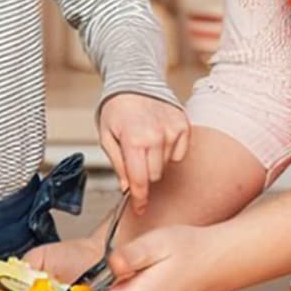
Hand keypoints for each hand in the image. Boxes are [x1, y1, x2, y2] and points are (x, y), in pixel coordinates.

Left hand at [98, 94, 189, 214]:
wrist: (134, 81)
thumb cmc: (117, 110)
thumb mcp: (107, 137)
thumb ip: (118, 165)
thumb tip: (128, 188)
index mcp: (134, 141)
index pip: (140, 181)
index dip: (139, 199)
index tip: (140, 208)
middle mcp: (156, 137)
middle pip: (154, 176)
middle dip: (144, 174)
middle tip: (135, 159)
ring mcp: (172, 130)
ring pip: (166, 165)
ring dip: (156, 161)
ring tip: (145, 142)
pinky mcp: (183, 125)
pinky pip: (179, 153)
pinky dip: (169, 151)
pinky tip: (159, 137)